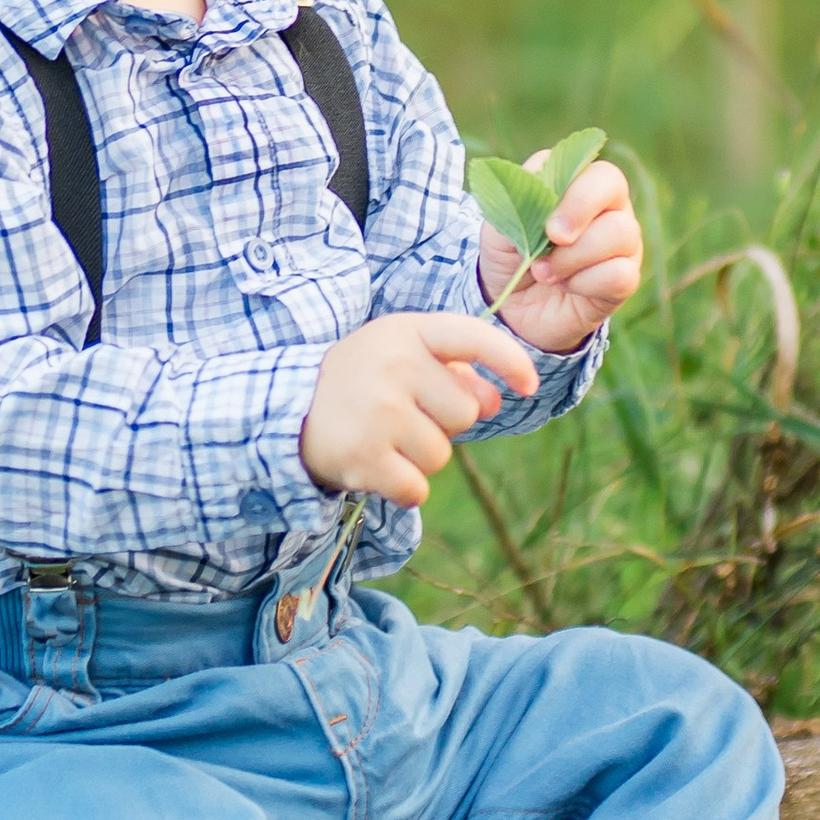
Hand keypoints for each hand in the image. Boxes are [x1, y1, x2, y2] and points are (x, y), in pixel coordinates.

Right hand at [301, 311, 538, 508]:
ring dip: (420, 457)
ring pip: (442, 454)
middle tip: (402, 414)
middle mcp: (394, 365)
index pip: (474, 337)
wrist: (290, 410)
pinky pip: (417, 488)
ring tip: (385, 438)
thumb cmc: (363, 380)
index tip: (529, 385)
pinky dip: (404, 488)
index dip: (510, 361)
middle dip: (444, 423)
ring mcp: (379, 411)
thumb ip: (452, 369)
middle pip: (466, 412)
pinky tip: (378, 467)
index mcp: (407, 332)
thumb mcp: (401, 355)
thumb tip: (496, 400)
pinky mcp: (365, 456)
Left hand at [478, 153, 641, 356]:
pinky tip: (567, 287)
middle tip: (550, 241)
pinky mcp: (623, 280)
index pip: (598, 171)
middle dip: (577, 216)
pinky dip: (586, 283)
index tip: (547, 224)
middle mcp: (608, 208)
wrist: (511, 307)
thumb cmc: (510, 255)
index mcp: (579, 184)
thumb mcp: (499, 224)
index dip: (576, 194)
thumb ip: (517, 197)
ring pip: (622, 233)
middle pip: (615, 190)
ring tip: (544, 272)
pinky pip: (621, 274)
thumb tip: (539, 180)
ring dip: (574, 257)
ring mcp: (621, 244)